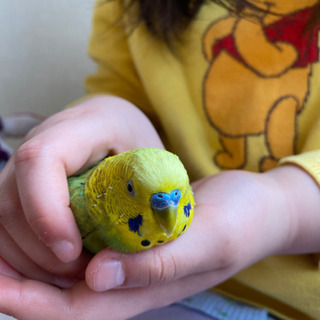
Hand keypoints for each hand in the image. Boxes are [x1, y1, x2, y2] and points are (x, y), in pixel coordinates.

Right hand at [0, 95, 163, 284]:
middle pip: (12, 199)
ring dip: (31, 258)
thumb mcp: (158, 177)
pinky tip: (57, 266)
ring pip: (2, 218)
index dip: (46, 210)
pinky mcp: (21, 182)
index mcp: (87, 126)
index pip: (41, 158)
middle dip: (40, 249)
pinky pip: (6, 225)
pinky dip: (25, 255)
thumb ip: (144, 218)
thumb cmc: (143, 155)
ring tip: (75, 271)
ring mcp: (28, 161)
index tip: (70, 250)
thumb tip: (104, 273)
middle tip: (83, 271)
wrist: (124, 132)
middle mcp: (46, 138)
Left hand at [0, 167, 311, 319]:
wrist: (252, 207)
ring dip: (34, 262)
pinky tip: (48, 220)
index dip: (32, 302)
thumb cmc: (239, 222)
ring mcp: (131, 259)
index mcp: (146, 289)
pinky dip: (61, 239)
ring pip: (71, 273)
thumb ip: (159, 263)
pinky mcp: (134, 238)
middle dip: (21, 284)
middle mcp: (131, 280)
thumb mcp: (207, 239)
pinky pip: (89, 244)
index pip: (77, 310)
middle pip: (65, 296)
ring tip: (4, 239)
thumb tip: (96, 276)